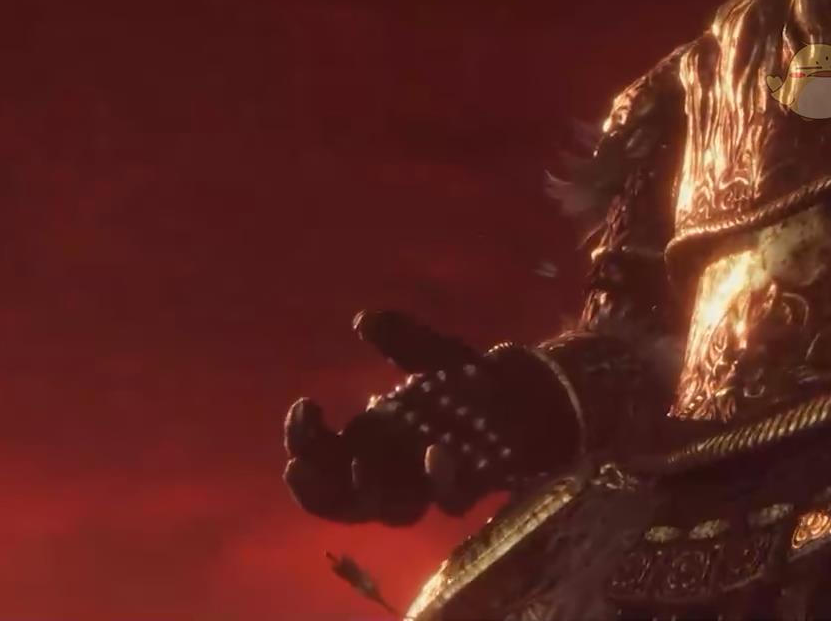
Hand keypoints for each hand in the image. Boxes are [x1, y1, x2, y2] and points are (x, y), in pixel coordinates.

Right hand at [283, 311, 574, 523]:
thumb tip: (367, 319)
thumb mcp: (434, 354)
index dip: (304, 442)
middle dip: (316, 488)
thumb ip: (402, 339)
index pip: (323, 461)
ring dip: (370, 492)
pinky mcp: (473, 485)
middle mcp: (398, 472)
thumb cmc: (471, 381)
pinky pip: (452, 498)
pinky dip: (440, 481)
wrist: (533, 393)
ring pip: (393, 511)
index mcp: (374, 445)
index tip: (306, 403)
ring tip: (358, 465)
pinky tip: (436, 453)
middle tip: (297, 465)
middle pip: (345, 502)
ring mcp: (432, 484)